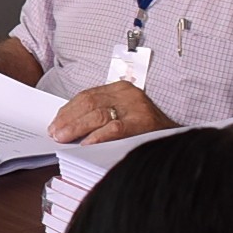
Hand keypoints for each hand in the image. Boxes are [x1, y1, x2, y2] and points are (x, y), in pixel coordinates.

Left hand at [47, 80, 170, 143]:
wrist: (177, 137)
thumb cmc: (146, 128)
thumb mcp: (124, 113)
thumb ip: (101, 115)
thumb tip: (68, 126)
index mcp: (121, 88)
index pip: (87, 96)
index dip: (68, 110)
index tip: (55, 123)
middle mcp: (129, 94)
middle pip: (90, 104)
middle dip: (69, 119)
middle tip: (56, 133)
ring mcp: (136, 107)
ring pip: (99, 114)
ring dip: (77, 127)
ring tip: (64, 138)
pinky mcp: (142, 122)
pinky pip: (115, 129)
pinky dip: (98, 137)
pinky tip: (87, 144)